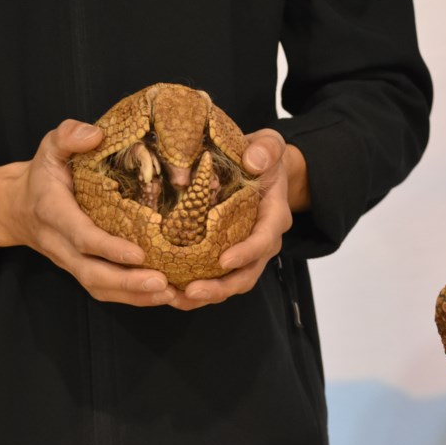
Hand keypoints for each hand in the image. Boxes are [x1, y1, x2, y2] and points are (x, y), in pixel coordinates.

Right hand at [0, 119, 178, 306]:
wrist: (16, 206)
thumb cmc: (42, 174)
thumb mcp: (48, 147)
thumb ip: (67, 136)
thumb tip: (95, 134)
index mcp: (53, 213)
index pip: (81, 236)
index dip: (107, 248)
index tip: (138, 254)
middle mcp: (61, 244)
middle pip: (91, 272)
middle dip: (126, 282)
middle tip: (162, 284)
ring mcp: (70, 261)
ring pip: (99, 287)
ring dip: (133, 296)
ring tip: (168, 294)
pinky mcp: (82, 269)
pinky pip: (104, 290)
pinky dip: (132, 298)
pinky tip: (161, 295)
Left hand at [169, 129, 299, 309]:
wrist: (263, 169)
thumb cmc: (263, 157)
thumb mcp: (269, 144)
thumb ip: (266, 149)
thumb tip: (254, 161)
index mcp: (274, 216)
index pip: (264, 239)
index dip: (246, 253)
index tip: (223, 260)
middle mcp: (263, 241)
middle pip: (247, 274)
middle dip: (221, 288)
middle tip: (192, 291)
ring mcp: (246, 252)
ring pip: (231, 283)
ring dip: (206, 296)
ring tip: (176, 300)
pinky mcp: (228, 255)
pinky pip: (217, 279)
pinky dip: (197, 290)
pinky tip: (172, 293)